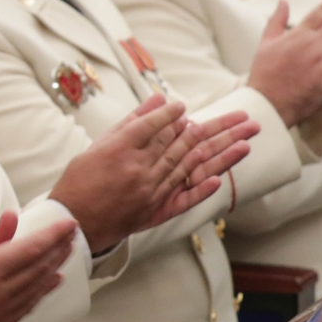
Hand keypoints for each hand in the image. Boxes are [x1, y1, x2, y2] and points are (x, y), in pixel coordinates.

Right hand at [0, 180, 75, 321]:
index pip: (31, 250)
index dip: (52, 234)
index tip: (68, 223)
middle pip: (39, 268)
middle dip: (57, 248)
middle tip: (71, 234)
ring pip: (36, 288)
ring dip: (52, 268)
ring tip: (64, 256)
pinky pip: (26, 306)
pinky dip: (41, 292)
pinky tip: (46, 287)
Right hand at [51, 96, 256, 248]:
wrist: (75, 221)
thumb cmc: (81, 180)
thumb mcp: (99, 144)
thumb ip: (130, 121)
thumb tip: (157, 99)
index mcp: (121, 150)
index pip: (155, 126)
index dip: (171, 114)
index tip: (183, 106)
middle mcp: (139, 170)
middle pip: (183, 144)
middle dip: (215, 128)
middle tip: (240, 116)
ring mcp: (151, 192)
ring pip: (191, 168)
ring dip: (222, 153)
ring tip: (246, 139)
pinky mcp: (157, 212)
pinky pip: (185, 200)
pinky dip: (203, 190)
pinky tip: (221, 179)